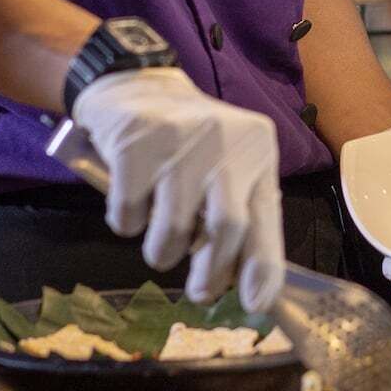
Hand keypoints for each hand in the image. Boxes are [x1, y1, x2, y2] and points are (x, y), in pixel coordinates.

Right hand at [70, 69, 286, 308]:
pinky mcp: (135, 145)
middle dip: (212, 272)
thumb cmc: (187, 143)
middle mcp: (225, 143)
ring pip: (173, 228)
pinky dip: (124, 222)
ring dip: (161, 251)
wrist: (134, 86)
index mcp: (257, 152)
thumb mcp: (226, 168)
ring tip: (158, 243)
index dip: (262, 268)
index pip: (265, 219)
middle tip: (200, 293)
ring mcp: (179, 142)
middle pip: (226, 227)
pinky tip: (129, 200)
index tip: (254, 304)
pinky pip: (128, 213)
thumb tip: (235, 283)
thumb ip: (236, 214)